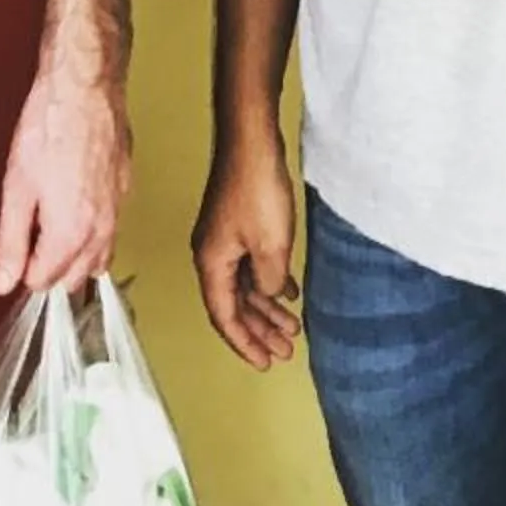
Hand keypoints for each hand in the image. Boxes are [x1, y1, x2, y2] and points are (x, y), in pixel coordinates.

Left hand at [0, 32, 130, 294]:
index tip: (13, 253)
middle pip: (75, 278)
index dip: (22, 271)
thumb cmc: (49, 127)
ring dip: (76, 257)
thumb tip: (3, 281)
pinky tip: (75, 208)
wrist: (84, 86)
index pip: (44, 281)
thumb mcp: (15, 188)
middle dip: (50, 270)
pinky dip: (94, 233)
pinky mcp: (126, 188)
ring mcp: (118, 209)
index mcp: (71, 234)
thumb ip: (10, 242)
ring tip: (50, 231)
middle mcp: (101, 229)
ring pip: (100, 258)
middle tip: (27, 243)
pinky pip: (112, 229)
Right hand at [192, 134, 299, 369]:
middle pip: (234, 304)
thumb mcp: (270, 246)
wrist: (251, 141)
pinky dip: (269, 282)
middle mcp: (212, 254)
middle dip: (259, 329)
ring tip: (293, 328)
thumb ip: (269, 281)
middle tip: (286, 351)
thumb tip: (270, 294)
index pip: (224, 316)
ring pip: (244, 285)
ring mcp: (224, 238)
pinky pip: (252, 264)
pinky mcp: (238, 224)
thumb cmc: (258, 192)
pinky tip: (290, 292)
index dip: (245, 343)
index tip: (265, 364)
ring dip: (267, 307)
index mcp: (212, 263)